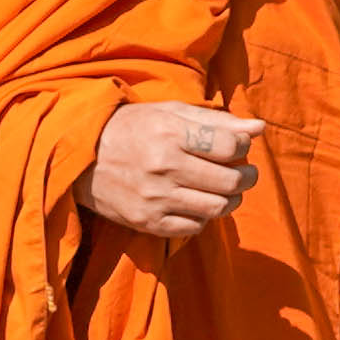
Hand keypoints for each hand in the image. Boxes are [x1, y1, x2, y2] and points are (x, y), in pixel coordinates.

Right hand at [83, 98, 264, 244]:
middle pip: (230, 182)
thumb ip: (216, 120)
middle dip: (247, 177)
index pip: (230, 147)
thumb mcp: (170, 112)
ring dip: (232, 199)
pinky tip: (199, 202)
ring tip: (227, 189)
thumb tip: (259, 127)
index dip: (244, 147)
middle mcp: (163, 167)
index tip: (240, 147)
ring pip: (217, 208)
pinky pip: (194, 227)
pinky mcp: (147, 222)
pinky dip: (204, 217)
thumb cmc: (132, 127)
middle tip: (245, 172)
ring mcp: (155, 198)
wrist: (80, 155)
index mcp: (170, 133)